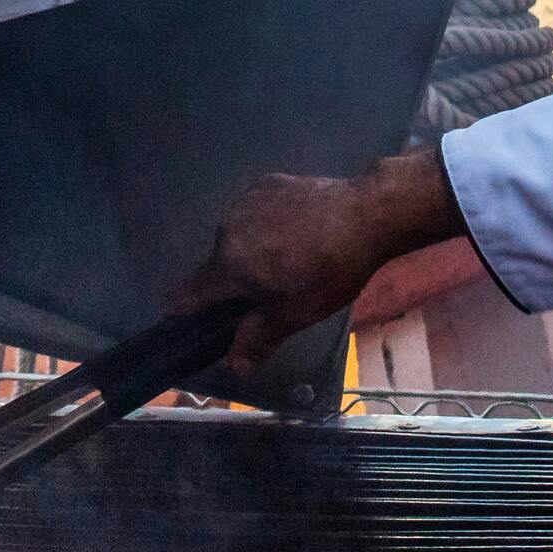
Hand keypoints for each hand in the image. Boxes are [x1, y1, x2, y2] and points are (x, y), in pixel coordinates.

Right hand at [186, 145, 462, 378]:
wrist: (367, 213)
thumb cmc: (330, 270)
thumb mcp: (296, 313)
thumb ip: (258, 339)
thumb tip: (234, 368)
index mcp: (228, 264)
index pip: (185, 294)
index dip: (185, 312)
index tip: (197, 323)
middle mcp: (226, 228)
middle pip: (216, 266)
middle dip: (235, 282)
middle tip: (274, 290)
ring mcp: (244, 201)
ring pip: (235, 237)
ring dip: (250, 251)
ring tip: (291, 257)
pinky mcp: (264, 183)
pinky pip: (252, 212)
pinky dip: (264, 224)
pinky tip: (296, 229)